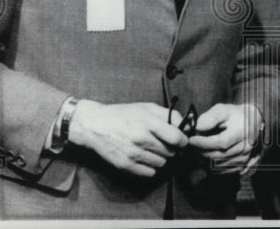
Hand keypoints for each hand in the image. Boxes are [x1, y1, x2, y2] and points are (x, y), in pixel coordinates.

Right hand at [68, 100, 188, 176]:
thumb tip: (185, 126)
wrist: (94, 125)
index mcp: (149, 122)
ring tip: (150, 148)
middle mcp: (142, 139)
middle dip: (169, 148)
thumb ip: (168, 115)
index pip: (177, 138)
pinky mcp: (125, 166)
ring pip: (161, 163)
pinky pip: (150, 173)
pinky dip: (150, 167)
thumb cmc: (123, 114)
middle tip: (161, 142)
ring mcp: (133, 154)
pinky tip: (143, 157)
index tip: (180, 140)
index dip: (182, 140)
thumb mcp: (147, 107)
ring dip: (160, 158)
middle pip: (171, 152)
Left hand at [186, 103, 262, 174]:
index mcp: (243, 132)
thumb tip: (197, 127)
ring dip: (203, 159)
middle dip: (201, 151)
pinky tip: (203, 157)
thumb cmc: (236, 115)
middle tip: (191, 144)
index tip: (191, 139)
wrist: (253, 123)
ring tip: (195, 150)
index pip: (221, 142)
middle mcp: (245, 148)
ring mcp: (244, 159)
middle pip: (219, 156)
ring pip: (218, 165)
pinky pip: (221, 171)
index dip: (204, 143)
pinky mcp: (240, 166)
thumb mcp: (224, 110)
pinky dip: (209, 166)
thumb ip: (210, 117)